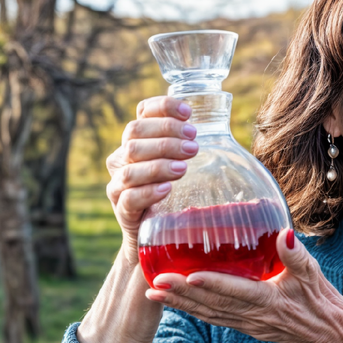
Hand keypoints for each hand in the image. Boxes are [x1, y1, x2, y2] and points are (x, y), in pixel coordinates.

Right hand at [105, 96, 199, 263]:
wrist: (155, 235)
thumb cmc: (175, 194)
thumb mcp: (183, 165)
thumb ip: (193, 146)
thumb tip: (223, 128)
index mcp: (138, 141)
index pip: (142, 112)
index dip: (162, 107)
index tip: (188, 111)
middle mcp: (122, 159)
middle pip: (134, 135)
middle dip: (165, 134)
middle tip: (193, 144)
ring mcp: (118, 185)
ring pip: (129, 166)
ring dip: (159, 163)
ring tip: (184, 167)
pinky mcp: (122, 211)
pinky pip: (129, 198)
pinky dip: (148, 192)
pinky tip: (166, 188)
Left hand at [144, 228, 342, 342]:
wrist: (332, 338)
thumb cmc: (325, 303)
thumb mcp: (314, 275)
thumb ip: (296, 255)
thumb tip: (284, 233)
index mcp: (271, 301)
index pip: (237, 292)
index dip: (212, 284)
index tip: (188, 275)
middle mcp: (255, 316)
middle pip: (213, 305)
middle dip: (182, 295)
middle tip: (154, 282)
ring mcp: (249, 324)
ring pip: (209, 314)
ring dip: (181, 305)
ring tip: (154, 294)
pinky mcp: (248, 327)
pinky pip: (216, 319)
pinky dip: (194, 311)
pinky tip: (177, 303)